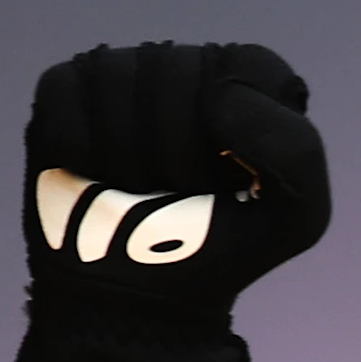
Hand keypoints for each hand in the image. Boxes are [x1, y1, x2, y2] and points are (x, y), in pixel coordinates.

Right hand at [23, 41, 329, 317]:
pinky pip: (67, 101)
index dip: (240, 127)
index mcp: (245, 83)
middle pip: (174, 72)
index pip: (248, 65)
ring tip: (140, 190)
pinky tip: (96, 176)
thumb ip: (297, 151)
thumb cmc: (218, 250)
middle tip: (181, 194)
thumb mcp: (296, 218)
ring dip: (128, 158)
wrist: (140, 296)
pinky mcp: (63, 91)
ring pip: (114, 81)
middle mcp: (183, 65)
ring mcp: (120, 73)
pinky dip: (82, 153)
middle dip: (179, 153)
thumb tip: (220, 98)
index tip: (234, 175)